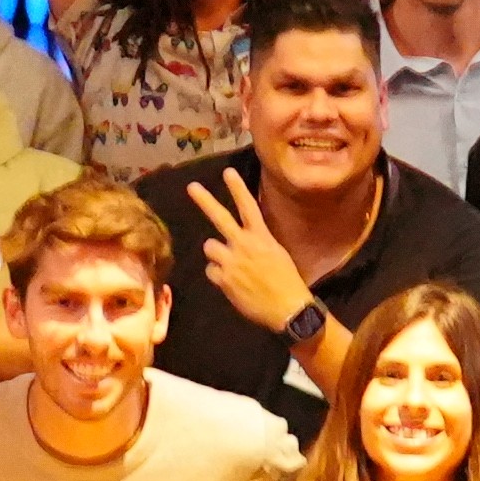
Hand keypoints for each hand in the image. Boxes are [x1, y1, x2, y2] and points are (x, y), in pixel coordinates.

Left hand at [192, 169, 316, 341]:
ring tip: (230, 265)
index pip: (248, 206)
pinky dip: (218, 275)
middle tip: (192, 187)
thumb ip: (257, 243)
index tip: (228, 171)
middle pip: (220, 217)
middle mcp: (244, 245)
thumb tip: (241, 238)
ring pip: (209, 246)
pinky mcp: (223, 279)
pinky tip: (231, 283)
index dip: (237, 188)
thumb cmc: (286, 282)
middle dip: (205, 200)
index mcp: (261, 237)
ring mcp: (231, 262)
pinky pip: (210, 270)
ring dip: (216, 254)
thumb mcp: (277, 254)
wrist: (287, 309)